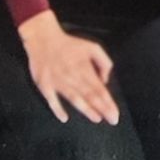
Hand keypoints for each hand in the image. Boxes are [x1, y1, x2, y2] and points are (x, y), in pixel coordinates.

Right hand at [18, 10, 117, 124]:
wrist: (44, 39)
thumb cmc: (70, 44)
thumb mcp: (92, 47)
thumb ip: (103, 62)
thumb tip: (105, 81)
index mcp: (85, 68)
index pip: (100, 89)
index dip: (108, 102)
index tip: (115, 113)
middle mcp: (73, 76)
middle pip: (90, 95)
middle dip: (102, 109)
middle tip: (112, 121)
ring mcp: (58, 82)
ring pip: (75, 99)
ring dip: (87, 110)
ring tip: (97, 119)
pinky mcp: (45, 85)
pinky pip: (51, 99)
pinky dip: (57, 109)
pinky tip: (64, 118)